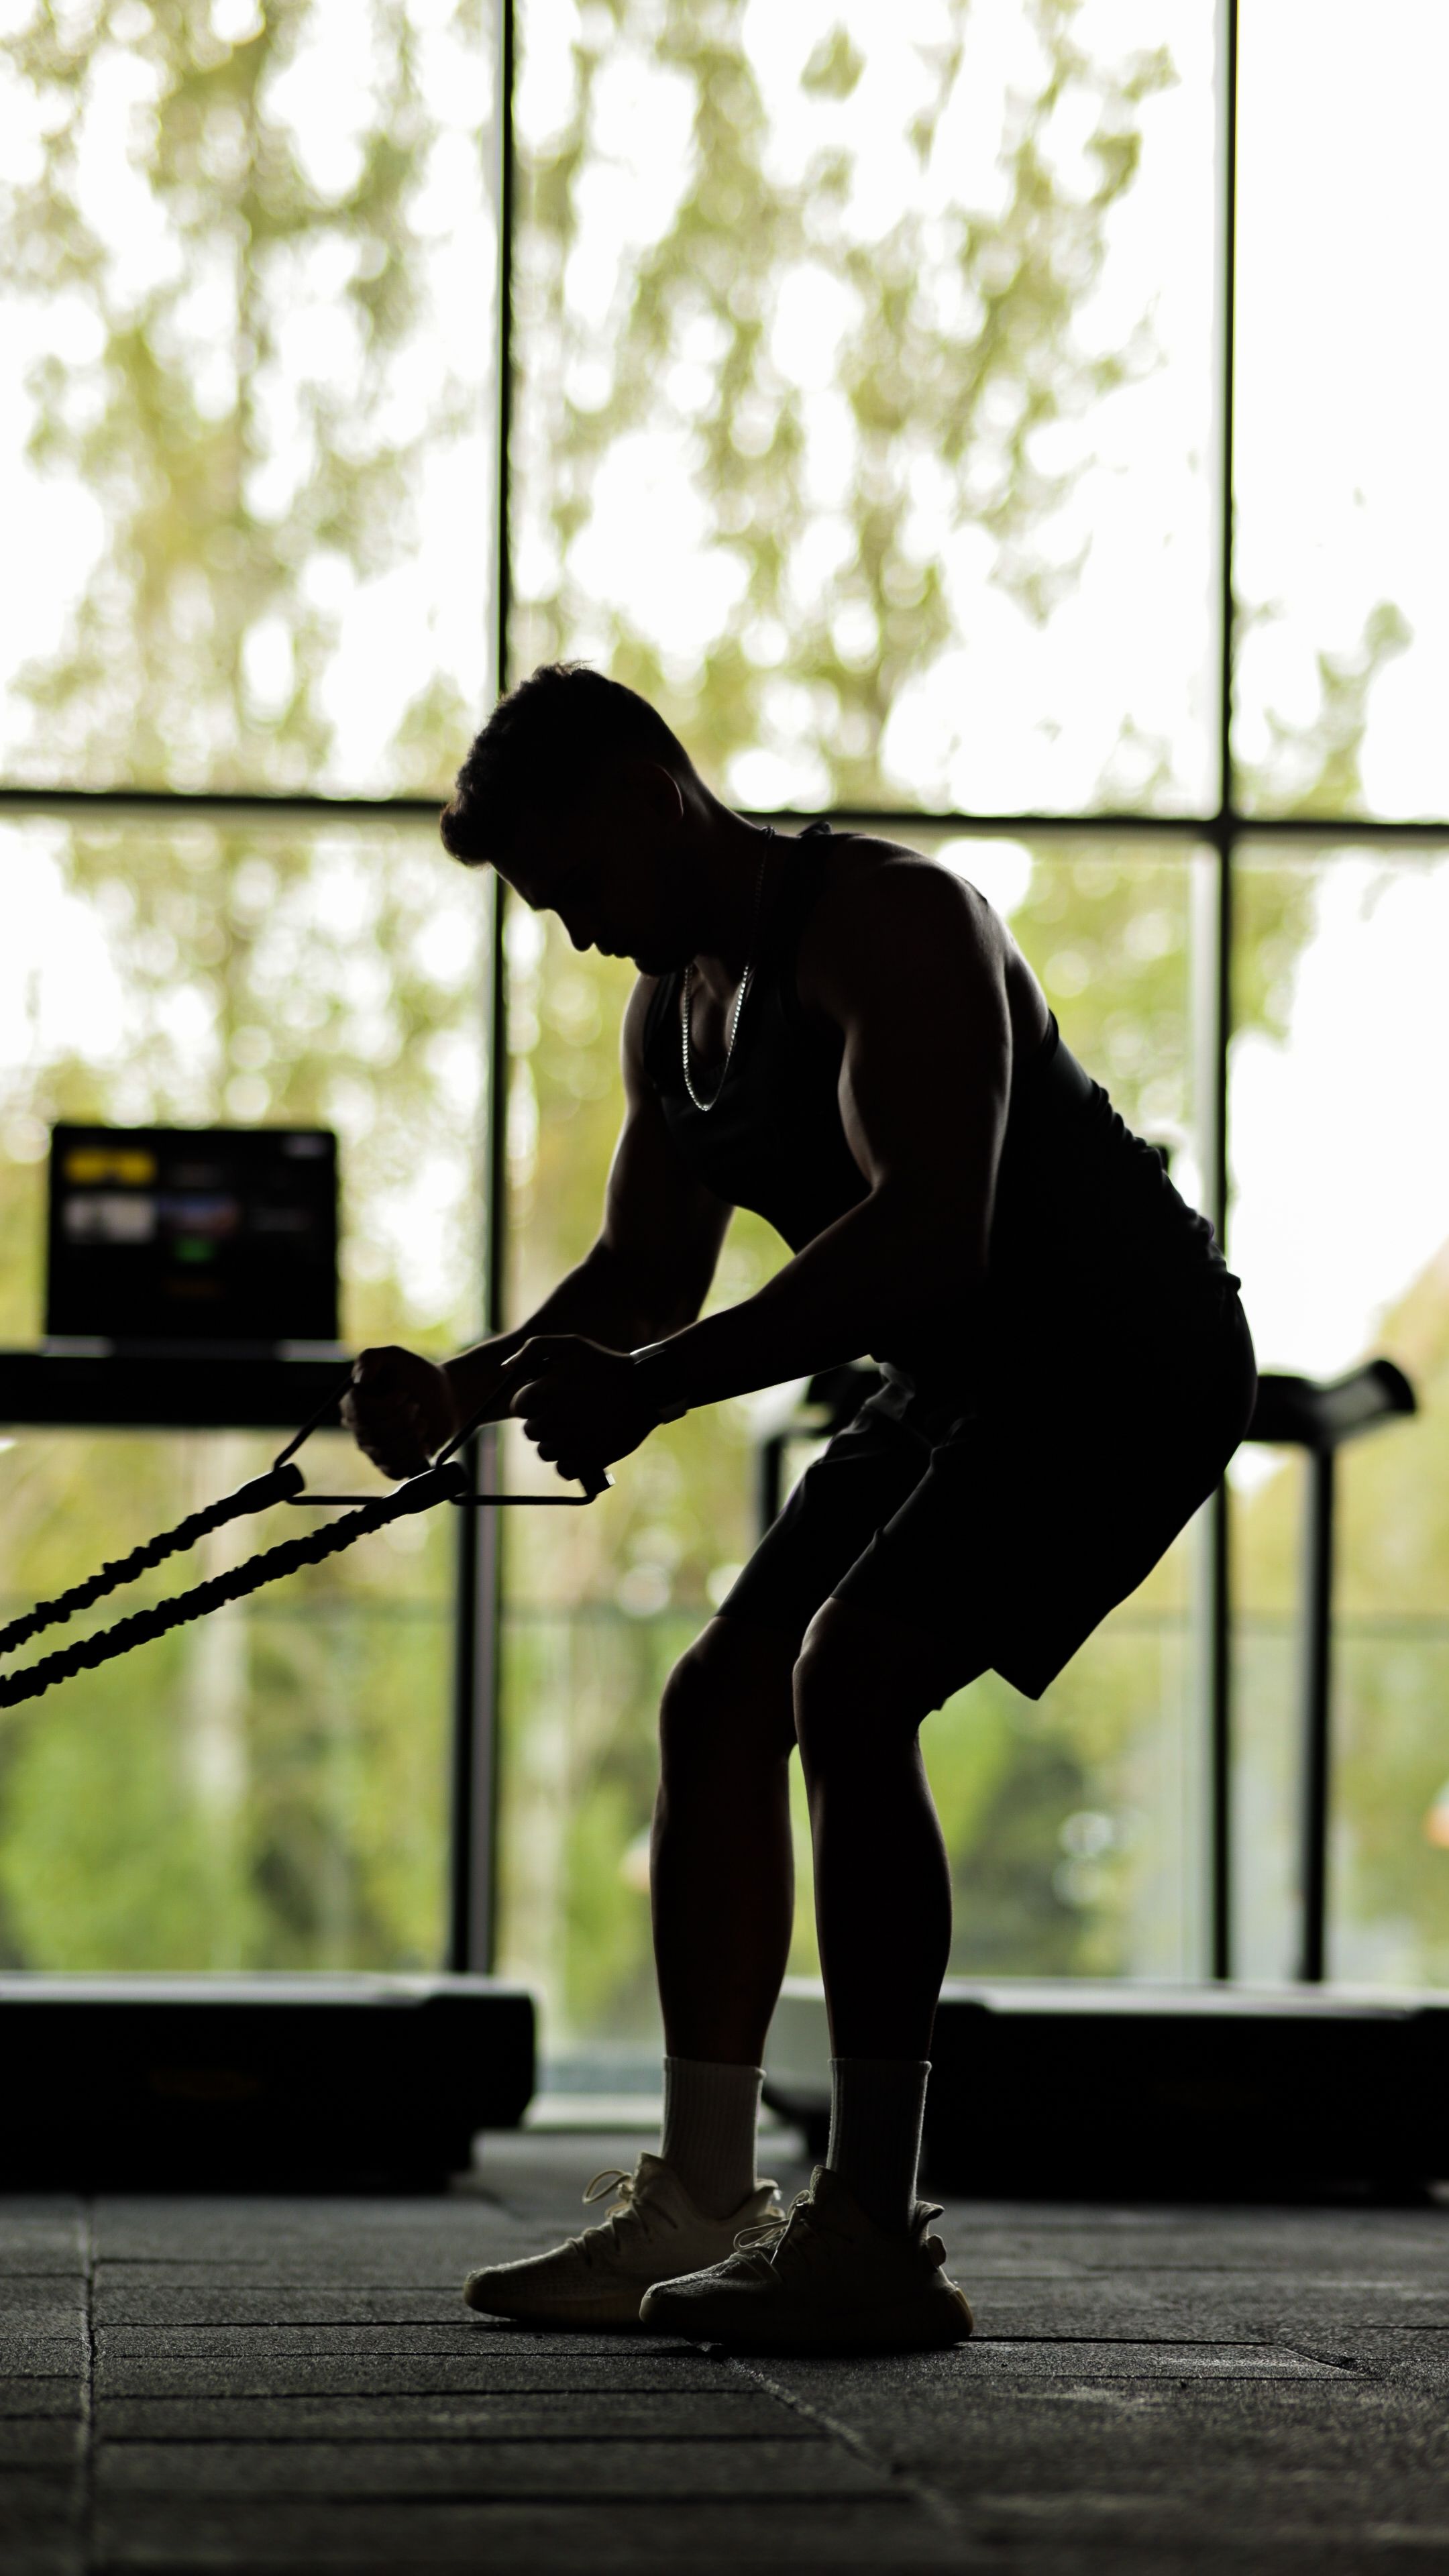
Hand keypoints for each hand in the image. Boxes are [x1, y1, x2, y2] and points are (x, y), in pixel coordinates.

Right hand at [341, 1345, 457, 1480]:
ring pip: (386, 1453)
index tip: (404, 1393)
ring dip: (413, 1435)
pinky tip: (423, 1443)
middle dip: (405, 1418)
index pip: (359, 1411)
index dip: (386, 1404)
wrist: (446, 1398)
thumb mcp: (394, 1355)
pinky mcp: (390, 1464)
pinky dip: (414, 1456)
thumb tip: (359, 1380)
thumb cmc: (418, 1375)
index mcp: (353, 1402)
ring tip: (422, 1423)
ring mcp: (373, 1449)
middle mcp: (358, 1428)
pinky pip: (395, 1470)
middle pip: (375, 1433)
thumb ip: (370, 1358)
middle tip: (417, 1406)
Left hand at [495, 1335, 656, 1483]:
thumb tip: (506, 1368)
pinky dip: (571, 1462)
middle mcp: (553, 1417)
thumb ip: (534, 1348)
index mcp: (544, 1390)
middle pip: (531, 1432)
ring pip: (544, 1452)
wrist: (647, 1388)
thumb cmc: (606, 1364)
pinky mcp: (587, 1460)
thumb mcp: (572, 1344)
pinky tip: (584, 1447)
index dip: (534, 1403)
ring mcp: (570, 1441)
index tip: (552, 1400)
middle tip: (567, 1415)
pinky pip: (563, 1470)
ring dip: (556, 1444)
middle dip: (545, 1423)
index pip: (520, 1407)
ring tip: (577, 1431)